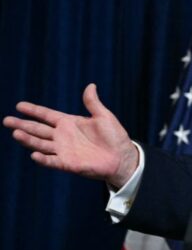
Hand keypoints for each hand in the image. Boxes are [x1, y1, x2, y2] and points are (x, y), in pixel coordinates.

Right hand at [3, 83, 138, 188]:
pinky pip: (52, 161)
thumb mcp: (104, 116)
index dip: (33, 110)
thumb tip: (90, 85)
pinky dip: (43, 158)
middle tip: (6, 120)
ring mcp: (63, 150)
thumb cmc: (114, 136)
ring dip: (28, 140)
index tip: (19, 105)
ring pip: (40, 144)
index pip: (46, 115)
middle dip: (22, 124)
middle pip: (38, 129)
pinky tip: (34, 154)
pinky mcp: (68, 163)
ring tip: (16, 133)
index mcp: (69, 123)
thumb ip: (93, 103)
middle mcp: (62, 136)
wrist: (122, 157)